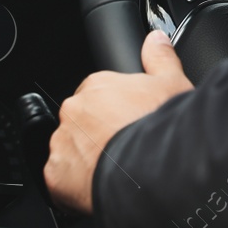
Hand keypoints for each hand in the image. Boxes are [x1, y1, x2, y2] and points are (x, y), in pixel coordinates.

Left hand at [44, 30, 193, 213]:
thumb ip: (161, 58)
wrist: (152, 169)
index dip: (114, 114)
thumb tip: (156, 39)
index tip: (127, 126)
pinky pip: (62, 181)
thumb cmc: (161, 126)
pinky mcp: (55, 176)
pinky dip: (75, 187)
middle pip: (82, 124)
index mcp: (96, 86)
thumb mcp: (172, 84)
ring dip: (86, 161)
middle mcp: (73, 111)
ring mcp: (61, 143)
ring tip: (114, 173)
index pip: (98, 97)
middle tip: (123, 151)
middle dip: (98, 137)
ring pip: (70, 152)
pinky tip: (99, 189)